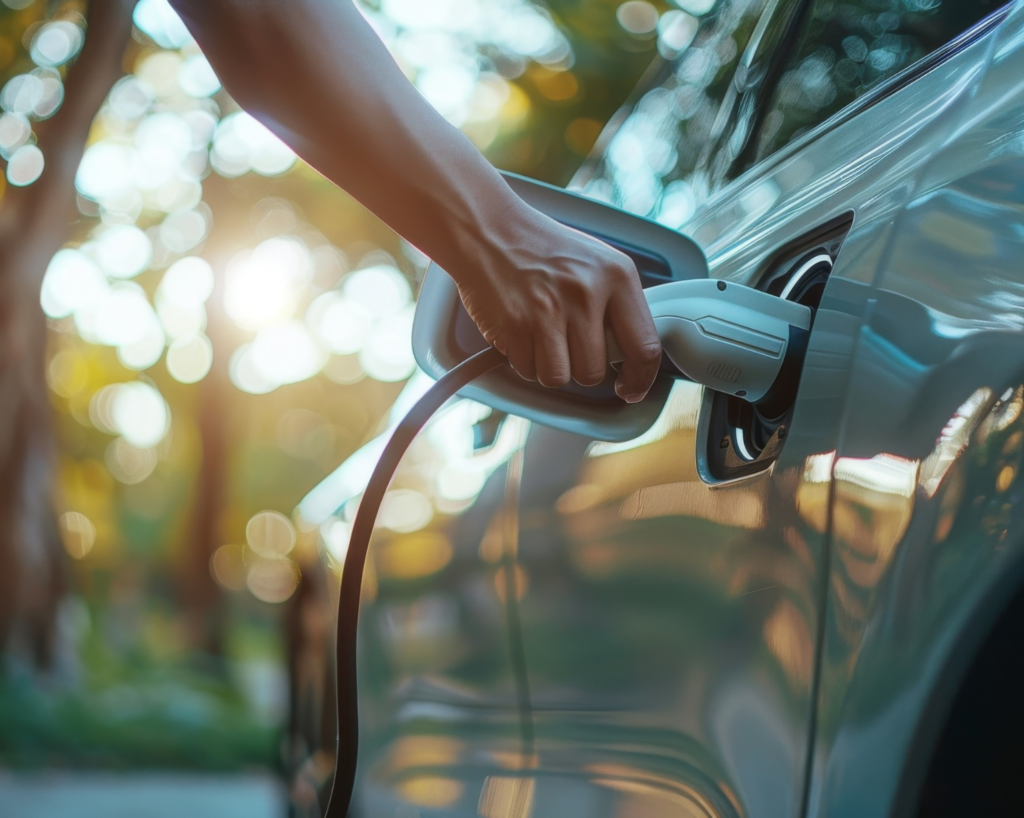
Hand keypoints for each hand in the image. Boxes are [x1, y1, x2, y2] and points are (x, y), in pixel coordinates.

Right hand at [450, 202, 661, 402]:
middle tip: (565, 343)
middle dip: (578, 368)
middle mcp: (586, 293)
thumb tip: (631, 354)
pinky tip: (520, 331)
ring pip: (559, 377)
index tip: (630, 388)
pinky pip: (527, 369)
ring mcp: (549, 310)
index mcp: (617, 275)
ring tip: (540, 336)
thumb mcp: (595, 264)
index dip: (639, 379)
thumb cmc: (542, 248)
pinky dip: (522, 359)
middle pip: (594, 372)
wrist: (488, 229)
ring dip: (548, 367)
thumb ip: (616, 305)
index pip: (645, 347)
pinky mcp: (515, 325)